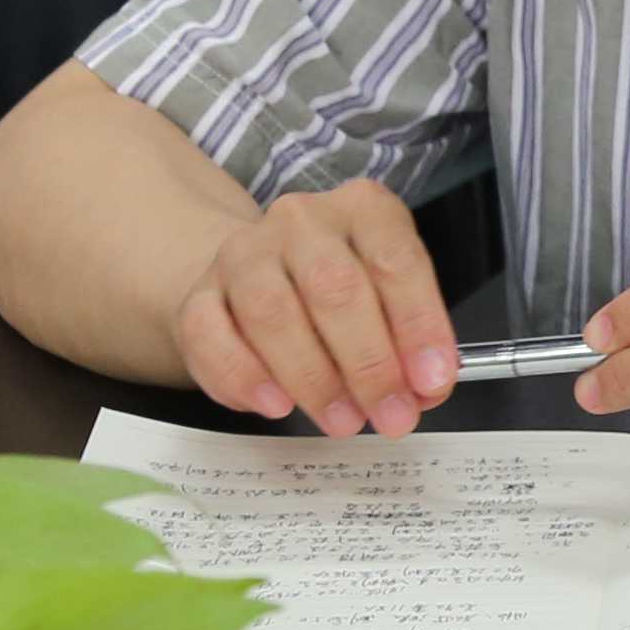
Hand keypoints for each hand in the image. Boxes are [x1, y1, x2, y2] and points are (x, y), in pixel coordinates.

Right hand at [162, 178, 456, 437]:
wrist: (258, 280)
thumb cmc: (340, 296)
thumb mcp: (389, 303)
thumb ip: (410, 343)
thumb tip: (423, 391)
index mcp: (363, 208)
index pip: (395, 259)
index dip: (418, 325)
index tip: (430, 382)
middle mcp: (301, 221)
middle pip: (333, 286)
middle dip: (368, 363)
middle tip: (391, 416)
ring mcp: (244, 253)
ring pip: (272, 312)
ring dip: (313, 377)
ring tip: (343, 421)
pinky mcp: (199, 294)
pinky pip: (211, 334)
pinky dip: (244, 376)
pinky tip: (276, 405)